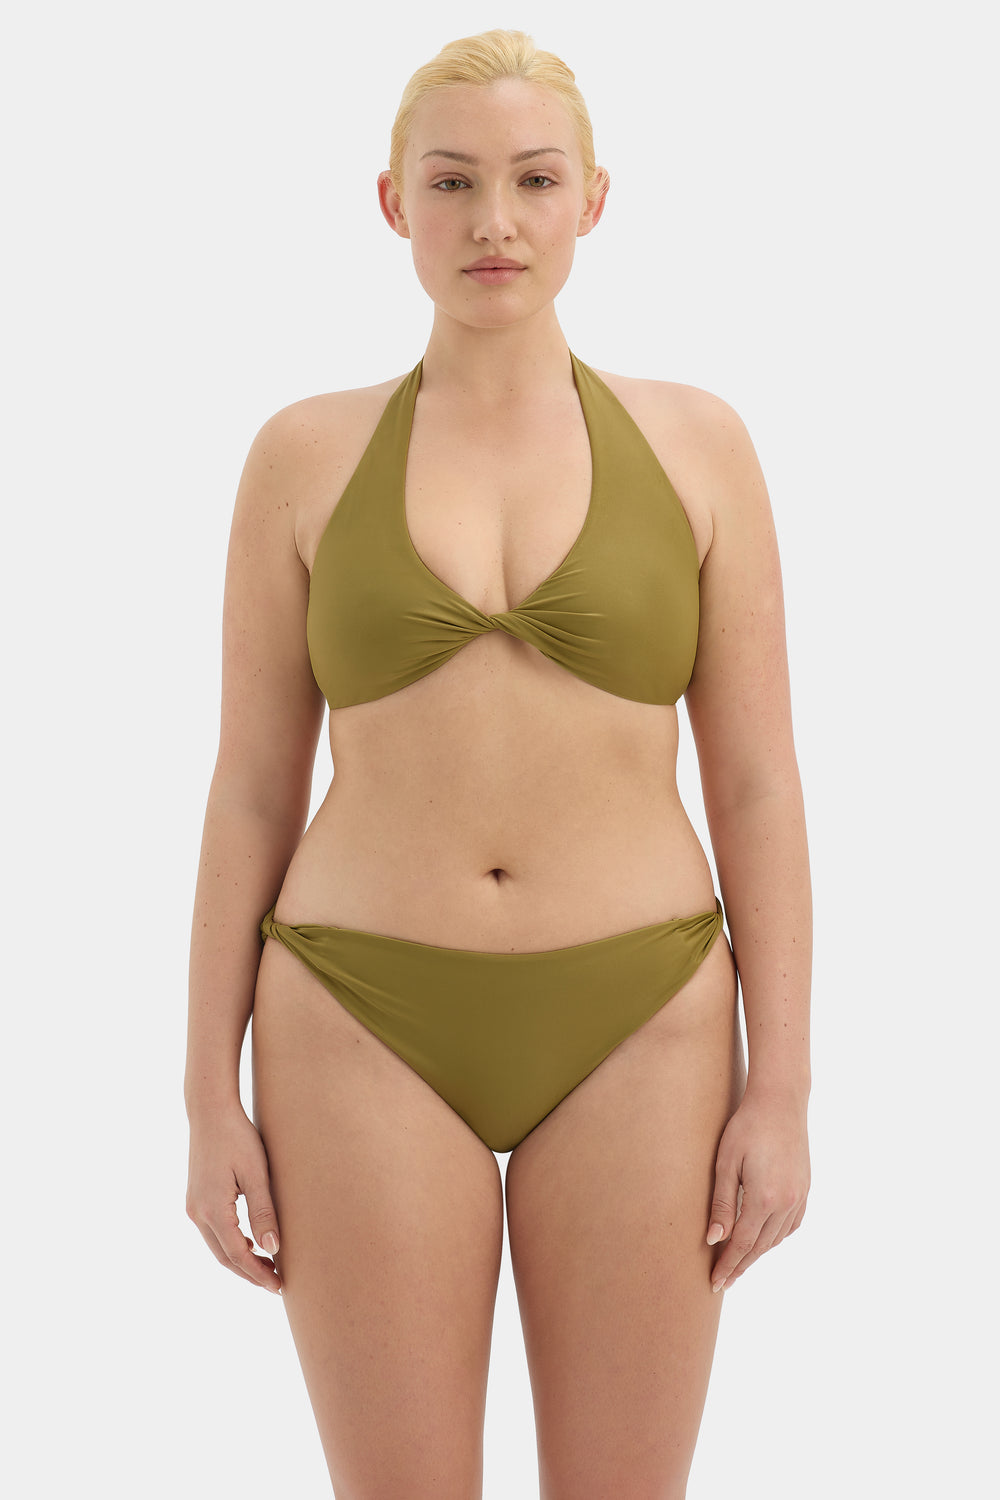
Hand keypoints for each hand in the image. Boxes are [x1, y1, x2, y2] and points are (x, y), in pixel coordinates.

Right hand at [186, 1105, 281, 1292]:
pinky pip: (213, 1231)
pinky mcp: (196, 1198)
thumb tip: (272, 1249)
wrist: (210, 1111)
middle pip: (224, 1257)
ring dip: (240, 1260)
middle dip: (250, 1273)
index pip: (237, 1255)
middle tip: (276, 1284)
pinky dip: (231, 1243)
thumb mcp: (256, 1173)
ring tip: (267, 1267)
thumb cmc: (237, 1137)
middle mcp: (198, 1213)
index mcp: (212, 1210)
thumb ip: (263, 1212)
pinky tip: (249, 1243)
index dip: (258, 1273)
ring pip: (217, 1246)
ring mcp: (194, 1206)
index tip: (279, 1286)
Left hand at [706, 1088, 809, 1291]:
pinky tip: (765, 1240)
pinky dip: (776, 1237)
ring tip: (740, 1264)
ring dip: (758, 1253)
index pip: (743, 1244)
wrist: (781, 1102)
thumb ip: (721, 1203)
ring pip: (777, 1238)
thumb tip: (714, 1239)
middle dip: (741, 1265)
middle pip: (760, 1246)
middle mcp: (786, 1203)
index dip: (728, 1264)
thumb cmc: (747, 1127)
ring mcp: (799, 1196)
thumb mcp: (726, 1162)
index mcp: (764, 1198)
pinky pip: (791, 1225)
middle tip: (724, 1281)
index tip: (716, 1282)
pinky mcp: (805, 1188)